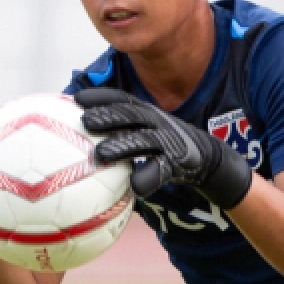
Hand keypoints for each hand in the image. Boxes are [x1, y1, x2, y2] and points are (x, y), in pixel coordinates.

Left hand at [75, 88, 253, 208]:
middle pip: (131, 116)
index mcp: (146, 113)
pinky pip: (160, 170)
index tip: (77, 99)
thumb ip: (120, 130)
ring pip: (143, 141)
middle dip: (109, 116)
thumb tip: (77, 132)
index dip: (101, 97)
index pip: (122, 99)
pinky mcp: (177, 162)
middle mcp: (157, 122)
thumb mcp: (144, 130)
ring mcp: (168, 142)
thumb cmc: (163, 145)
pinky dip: (147, 178)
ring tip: (102, 153)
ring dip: (122, 146)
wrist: (206, 157)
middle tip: (86, 121)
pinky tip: (135, 186)